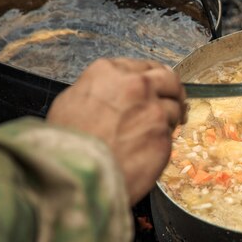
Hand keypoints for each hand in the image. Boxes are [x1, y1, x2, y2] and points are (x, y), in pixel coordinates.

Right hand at [46, 58, 186, 203]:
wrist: (76, 174)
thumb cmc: (67, 144)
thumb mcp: (70, 102)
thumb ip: (99, 90)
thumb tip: (109, 94)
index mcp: (108, 72)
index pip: (142, 67)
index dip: (150, 79)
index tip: (154, 86)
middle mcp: (136, 86)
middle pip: (168, 79)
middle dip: (172, 89)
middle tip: (173, 100)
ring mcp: (153, 109)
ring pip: (174, 107)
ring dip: (169, 117)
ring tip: (157, 130)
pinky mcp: (164, 134)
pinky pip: (171, 133)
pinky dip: (165, 139)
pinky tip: (150, 149)